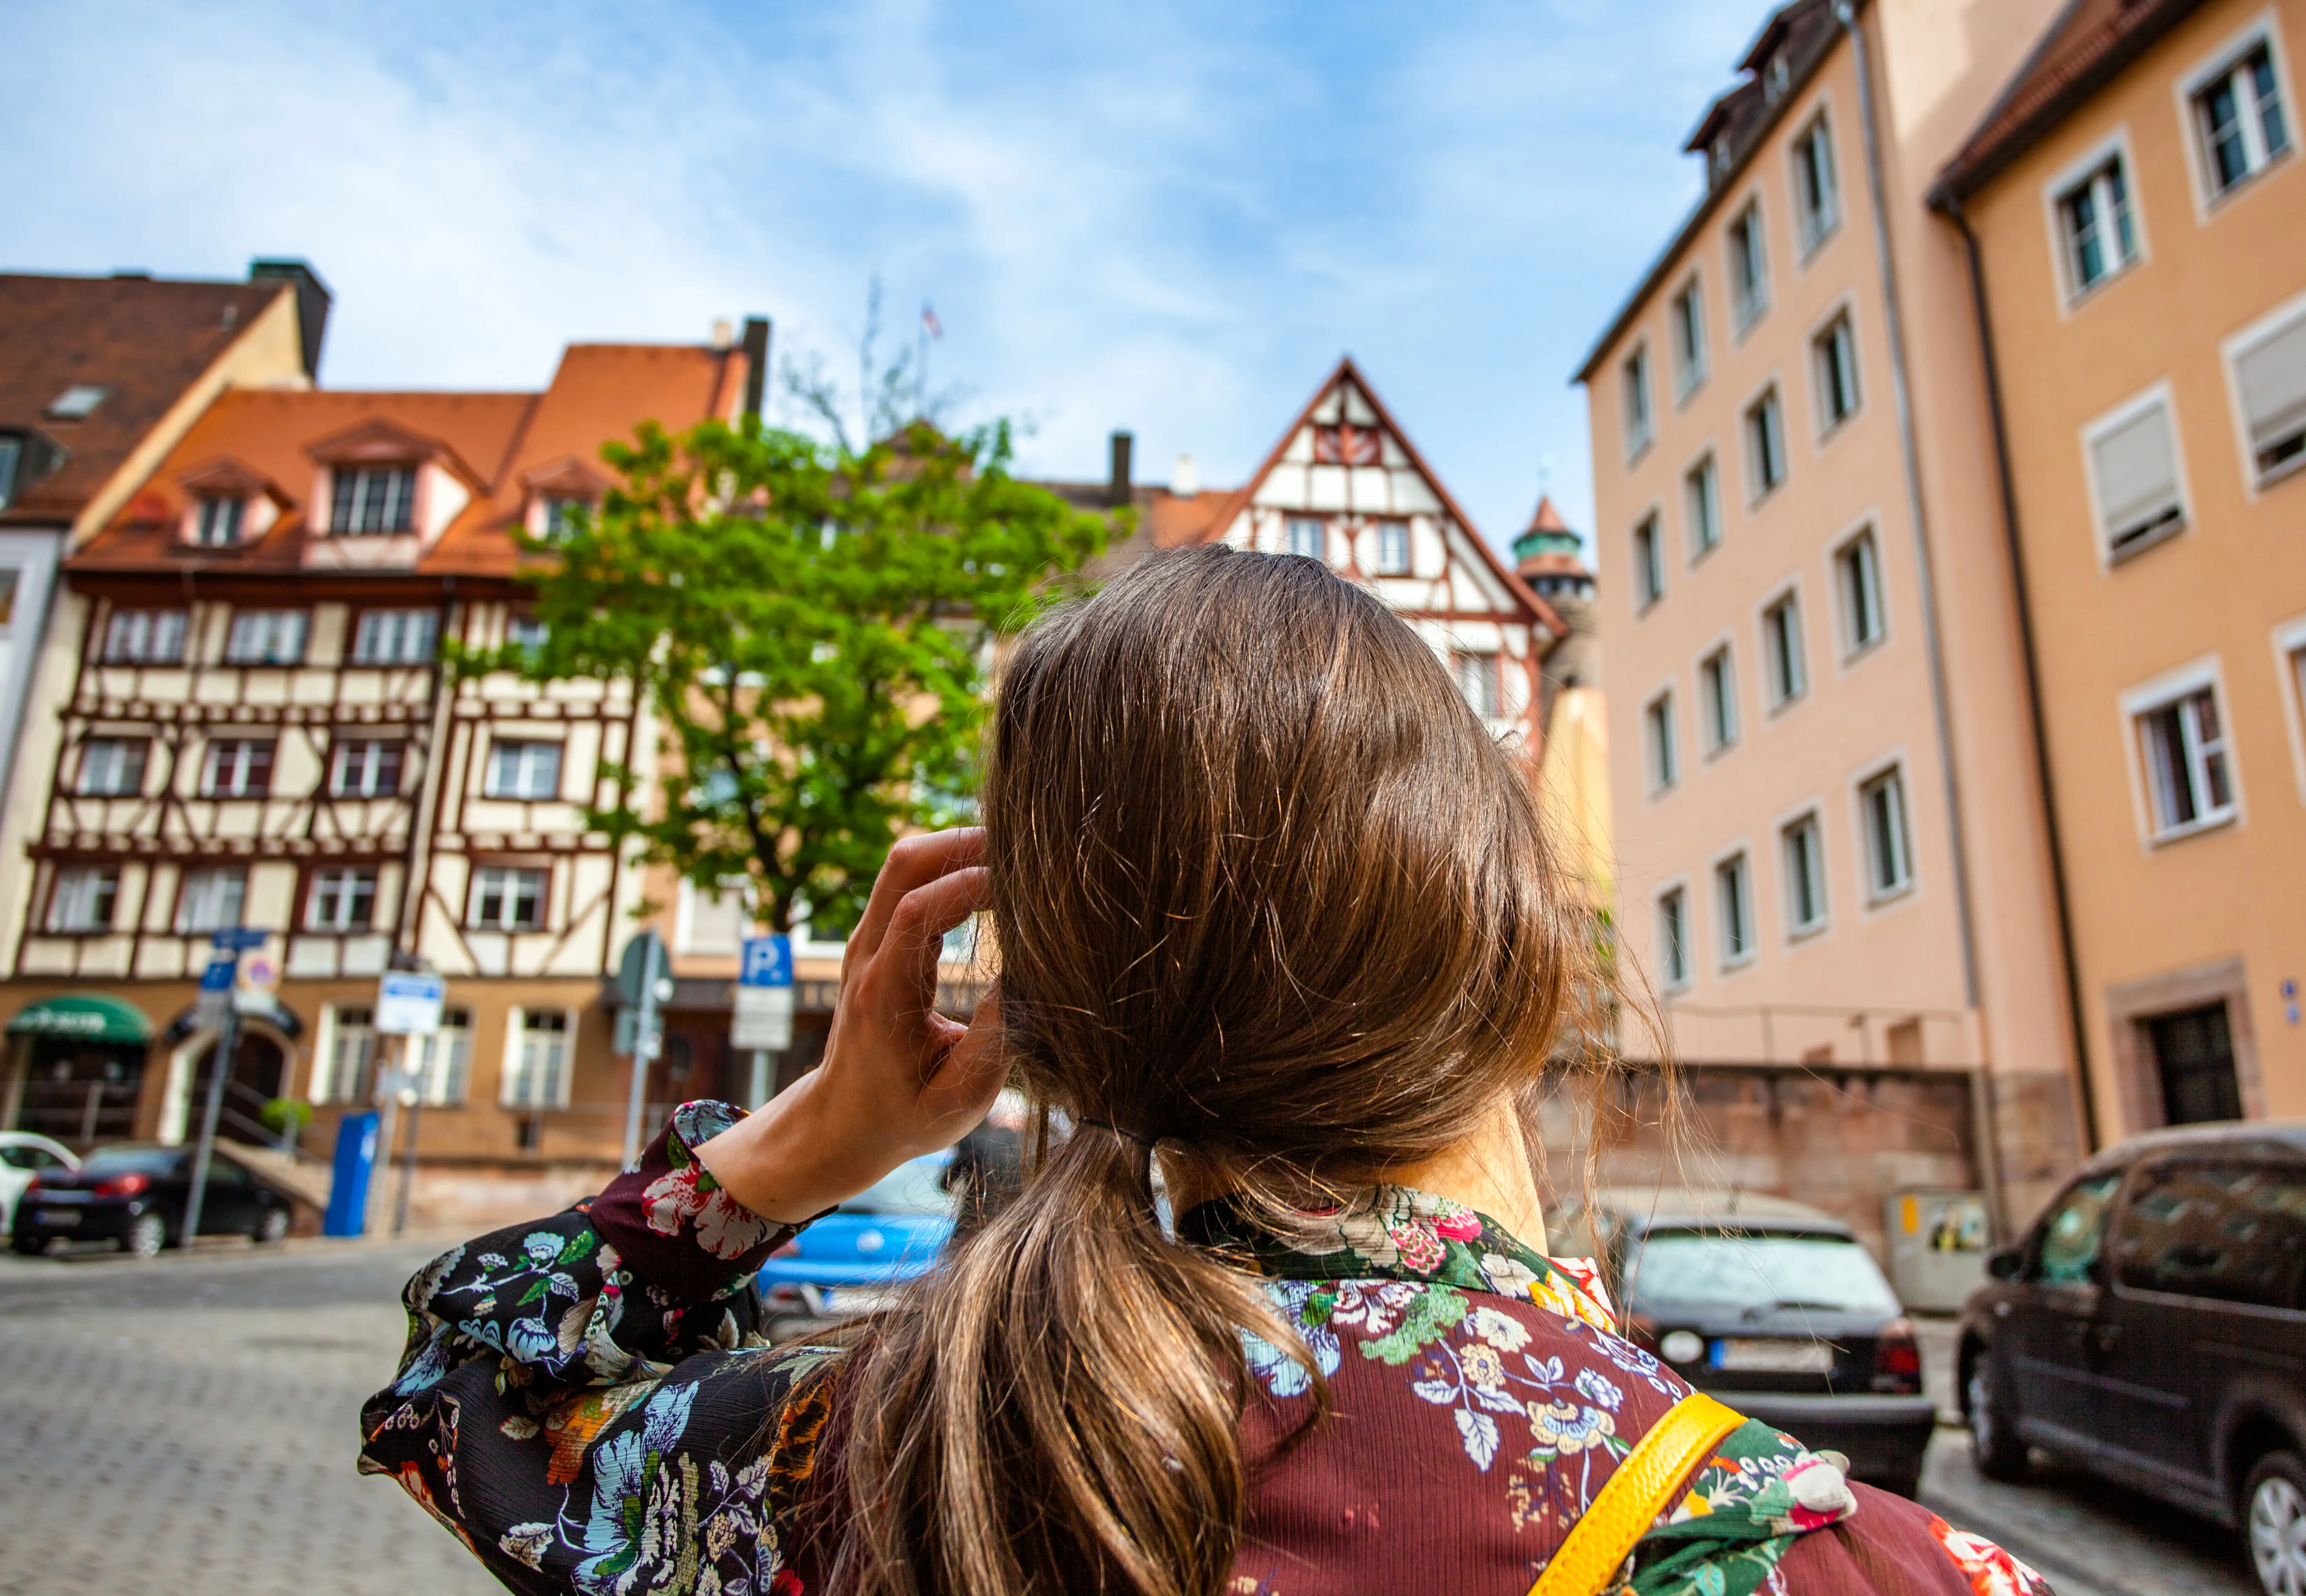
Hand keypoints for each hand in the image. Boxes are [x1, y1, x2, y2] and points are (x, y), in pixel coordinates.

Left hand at [696, 828, 1003, 1222]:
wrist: (843, 1122)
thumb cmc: (906, 1116)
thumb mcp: (960, 1097)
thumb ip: (995, 1040)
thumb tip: (1025, 976)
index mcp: (884, 993)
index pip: (918, 909)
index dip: (972, 883)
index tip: (1027, 886)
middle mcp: (866, 956)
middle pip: (903, 864)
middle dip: (964, 843)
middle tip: (1027, 852)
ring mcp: (865, 943)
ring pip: (903, 862)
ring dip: (957, 848)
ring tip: (1016, 861)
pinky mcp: (876, 940)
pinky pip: (907, 880)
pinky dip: (949, 866)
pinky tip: (991, 877)